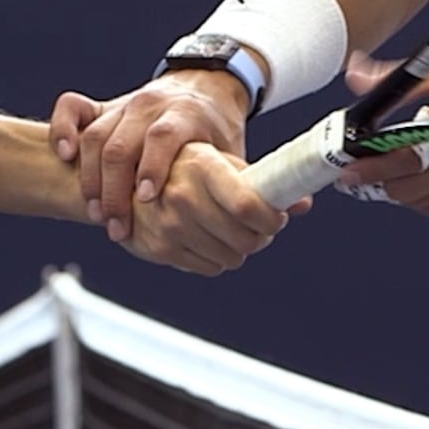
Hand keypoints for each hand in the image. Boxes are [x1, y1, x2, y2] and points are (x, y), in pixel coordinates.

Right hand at [49, 71, 248, 237]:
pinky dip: (62, 131)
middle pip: (120, 142)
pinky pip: (71, 109)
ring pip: (95, 136)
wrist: (201, 84)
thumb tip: (297, 209)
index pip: (163, 135)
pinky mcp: (102, 106)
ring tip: (96, 215)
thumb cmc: (216, 127)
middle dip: (115, 189)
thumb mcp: (234, 148)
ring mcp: (122, 105)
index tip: (149, 198)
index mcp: (184, 114)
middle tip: (116, 226)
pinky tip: (63, 159)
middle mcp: (149, 106)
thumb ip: (248, 179)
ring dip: (92, 179)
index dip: (154, 166)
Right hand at [119, 141, 290, 274]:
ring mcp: (167, 225)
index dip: (271, 219)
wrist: (127, 177)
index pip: (247, 205)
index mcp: (200, 165)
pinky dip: (216, 258)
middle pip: (244, 238)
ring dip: (239, 248)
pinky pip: (209, 268)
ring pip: (231, 258)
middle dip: (261, 236)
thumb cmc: (183, 165)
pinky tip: (207, 237)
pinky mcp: (158, 249)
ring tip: (229, 229)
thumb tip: (302, 203)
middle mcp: (181, 195)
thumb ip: (260, 181)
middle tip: (258, 225)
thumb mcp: (219, 160)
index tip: (276, 218)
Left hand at [332, 46, 428, 216]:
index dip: (371, 167)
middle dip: (378, 183)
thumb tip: (356, 75)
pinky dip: (424, 199)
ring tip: (383, 176)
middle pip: (410, 187)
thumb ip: (395, 79)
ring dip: (399, 192)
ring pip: (425, 202)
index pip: (404, 155)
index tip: (348, 169)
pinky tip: (415, 181)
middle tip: (360, 173)